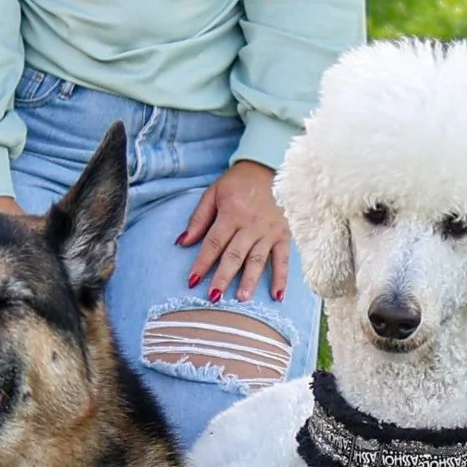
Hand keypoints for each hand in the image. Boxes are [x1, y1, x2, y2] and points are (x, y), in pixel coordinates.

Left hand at [179, 161, 291, 303]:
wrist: (268, 168)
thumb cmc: (237, 184)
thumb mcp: (213, 193)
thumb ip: (198, 218)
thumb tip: (183, 242)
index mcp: (231, 213)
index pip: (214, 242)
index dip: (202, 263)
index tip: (192, 281)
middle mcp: (250, 225)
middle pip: (235, 254)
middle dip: (223, 276)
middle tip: (214, 297)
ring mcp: (269, 231)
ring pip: (258, 259)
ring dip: (250, 280)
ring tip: (242, 298)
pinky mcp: (284, 235)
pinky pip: (283, 259)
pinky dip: (281, 277)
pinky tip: (277, 295)